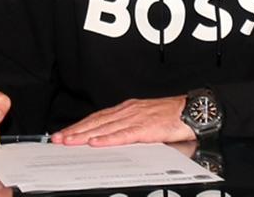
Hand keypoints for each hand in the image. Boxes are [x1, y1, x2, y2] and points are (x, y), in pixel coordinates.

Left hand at [50, 96, 194, 145]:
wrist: (195, 110)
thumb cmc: (174, 115)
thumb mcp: (147, 119)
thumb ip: (130, 127)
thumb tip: (113, 138)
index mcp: (129, 109)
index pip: (98, 118)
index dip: (80, 126)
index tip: (65, 133)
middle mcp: (129, 111)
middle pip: (96, 122)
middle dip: (75, 131)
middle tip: (57, 139)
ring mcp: (137, 118)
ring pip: (105, 128)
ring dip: (85, 135)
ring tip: (69, 142)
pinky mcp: (147, 128)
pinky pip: (124, 134)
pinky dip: (108, 139)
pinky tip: (96, 143)